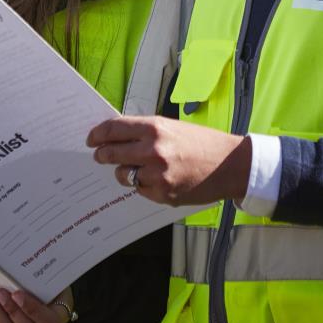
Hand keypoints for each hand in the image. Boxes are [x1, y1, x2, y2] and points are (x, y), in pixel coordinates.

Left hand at [86, 116, 251, 205]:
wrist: (230, 165)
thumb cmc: (202, 142)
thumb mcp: (172, 127)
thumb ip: (145, 132)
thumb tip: (117, 136)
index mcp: (155, 128)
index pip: (114, 129)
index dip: (98, 134)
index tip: (91, 139)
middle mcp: (153, 150)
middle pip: (112, 153)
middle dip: (102, 155)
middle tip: (99, 155)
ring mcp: (158, 174)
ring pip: (123, 175)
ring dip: (124, 172)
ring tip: (134, 169)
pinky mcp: (163, 194)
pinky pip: (141, 190)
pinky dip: (143, 185)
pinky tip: (156, 180)